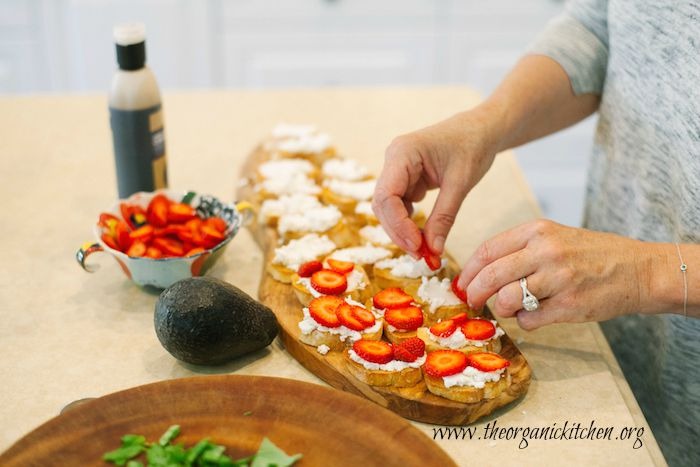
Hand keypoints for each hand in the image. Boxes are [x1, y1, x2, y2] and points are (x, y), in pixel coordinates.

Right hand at [372, 111, 498, 255]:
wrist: (482, 129)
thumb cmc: (473, 146)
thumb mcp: (461, 183)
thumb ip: (444, 217)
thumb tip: (433, 250)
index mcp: (402, 152)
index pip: (387, 195)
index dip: (398, 225)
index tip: (417, 246)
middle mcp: (393, 161)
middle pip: (383, 205)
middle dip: (399, 232)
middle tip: (421, 256)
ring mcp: (397, 171)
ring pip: (389, 209)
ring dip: (403, 231)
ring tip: (424, 251)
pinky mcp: (406, 180)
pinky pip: (400, 207)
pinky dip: (410, 224)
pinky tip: (423, 237)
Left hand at [457, 219, 656, 328]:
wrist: (638, 270)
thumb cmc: (591, 254)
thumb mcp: (554, 236)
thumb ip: (519, 249)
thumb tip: (480, 272)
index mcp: (537, 231)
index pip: (487, 250)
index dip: (469, 271)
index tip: (462, 284)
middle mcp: (546, 252)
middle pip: (491, 276)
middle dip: (474, 293)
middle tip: (472, 302)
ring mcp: (558, 279)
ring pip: (506, 300)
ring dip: (502, 309)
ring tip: (513, 307)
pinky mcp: (569, 306)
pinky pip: (529, 319)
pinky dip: (526, 321)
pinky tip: (536, 314)